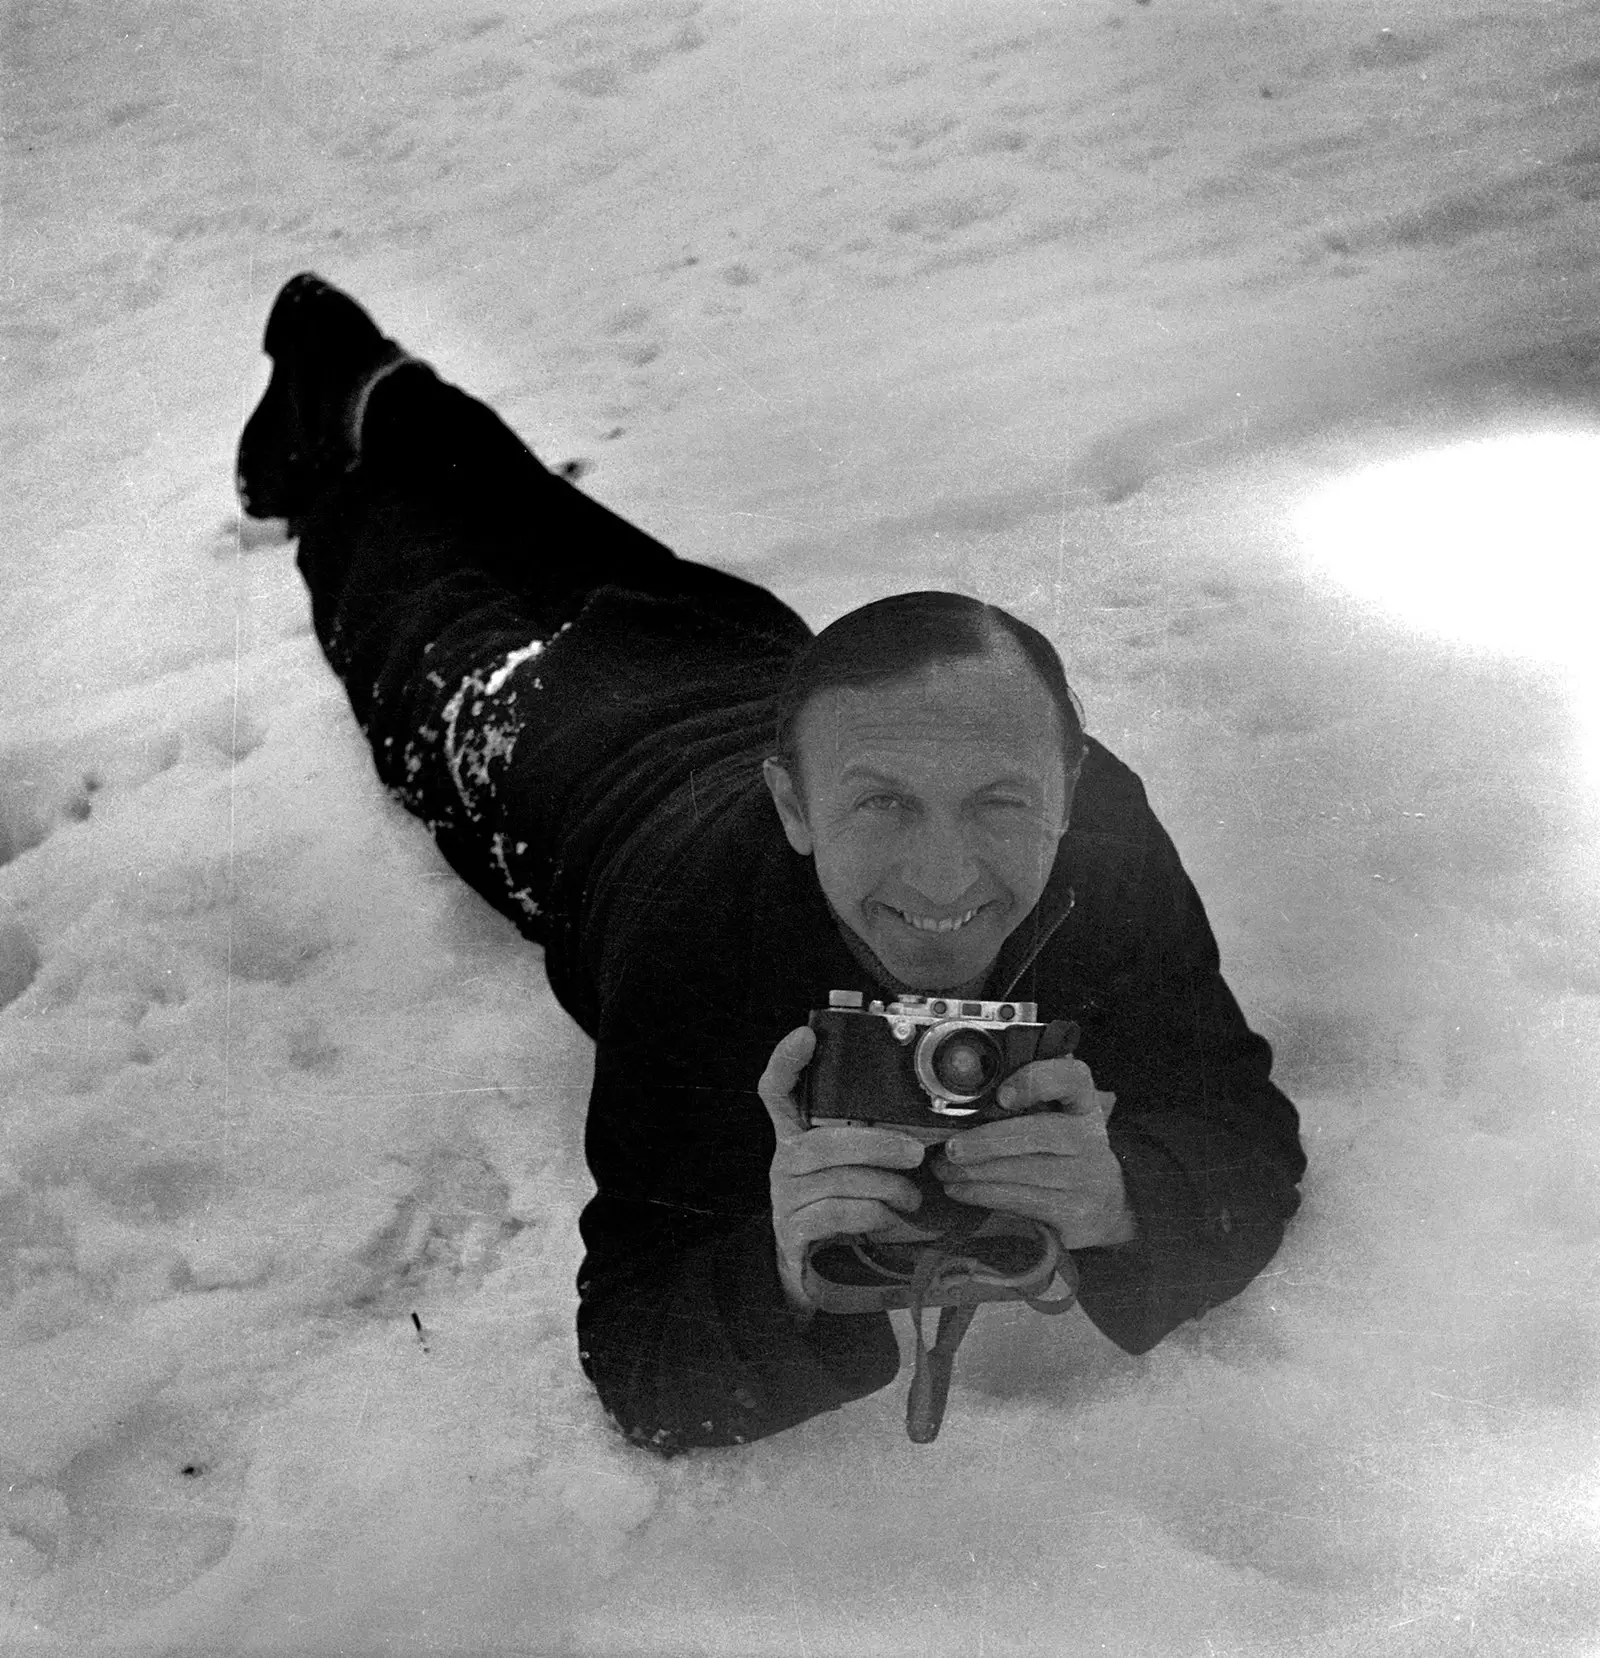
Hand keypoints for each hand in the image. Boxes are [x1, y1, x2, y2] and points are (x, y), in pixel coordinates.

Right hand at [757, 1026, 927, 1313]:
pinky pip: (837, 1214)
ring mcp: (784, 1196)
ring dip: (886, 1188)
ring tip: (912, 1196)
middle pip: (821, 1142)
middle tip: (916, 1154)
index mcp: (795, 1133)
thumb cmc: (839, 1202)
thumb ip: (864, 1138)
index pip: (776, 1090)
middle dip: (876, 1146)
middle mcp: (783, 1160)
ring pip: (838, 1180)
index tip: (806, 1036)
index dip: (786, 1061)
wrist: (809, 1266)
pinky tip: (888, 1217)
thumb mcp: (848, 1165)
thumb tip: (920, 1127)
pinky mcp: (792, 1230)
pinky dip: (872, 1214)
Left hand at [930, 1055, 1135, 1248]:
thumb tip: (964, 1099)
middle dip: (986, 1142)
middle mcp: (1091, 1138)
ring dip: (975, 1173)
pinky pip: (1022, 1201)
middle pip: (1038, 1134)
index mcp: (1084, 1104)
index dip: (1037, 1081)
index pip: (1072, 1078)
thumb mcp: (1057, 1119)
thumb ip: (1027, 1102)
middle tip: (950, 1148)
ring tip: (943, 1171)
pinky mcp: (1076, 1213)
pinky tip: (959, 1190)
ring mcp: (1088, 1179)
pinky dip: (983, 1195)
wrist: (1108, 1205)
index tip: (1001, 1096)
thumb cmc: (1065, 1153)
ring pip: (1024, 1172)